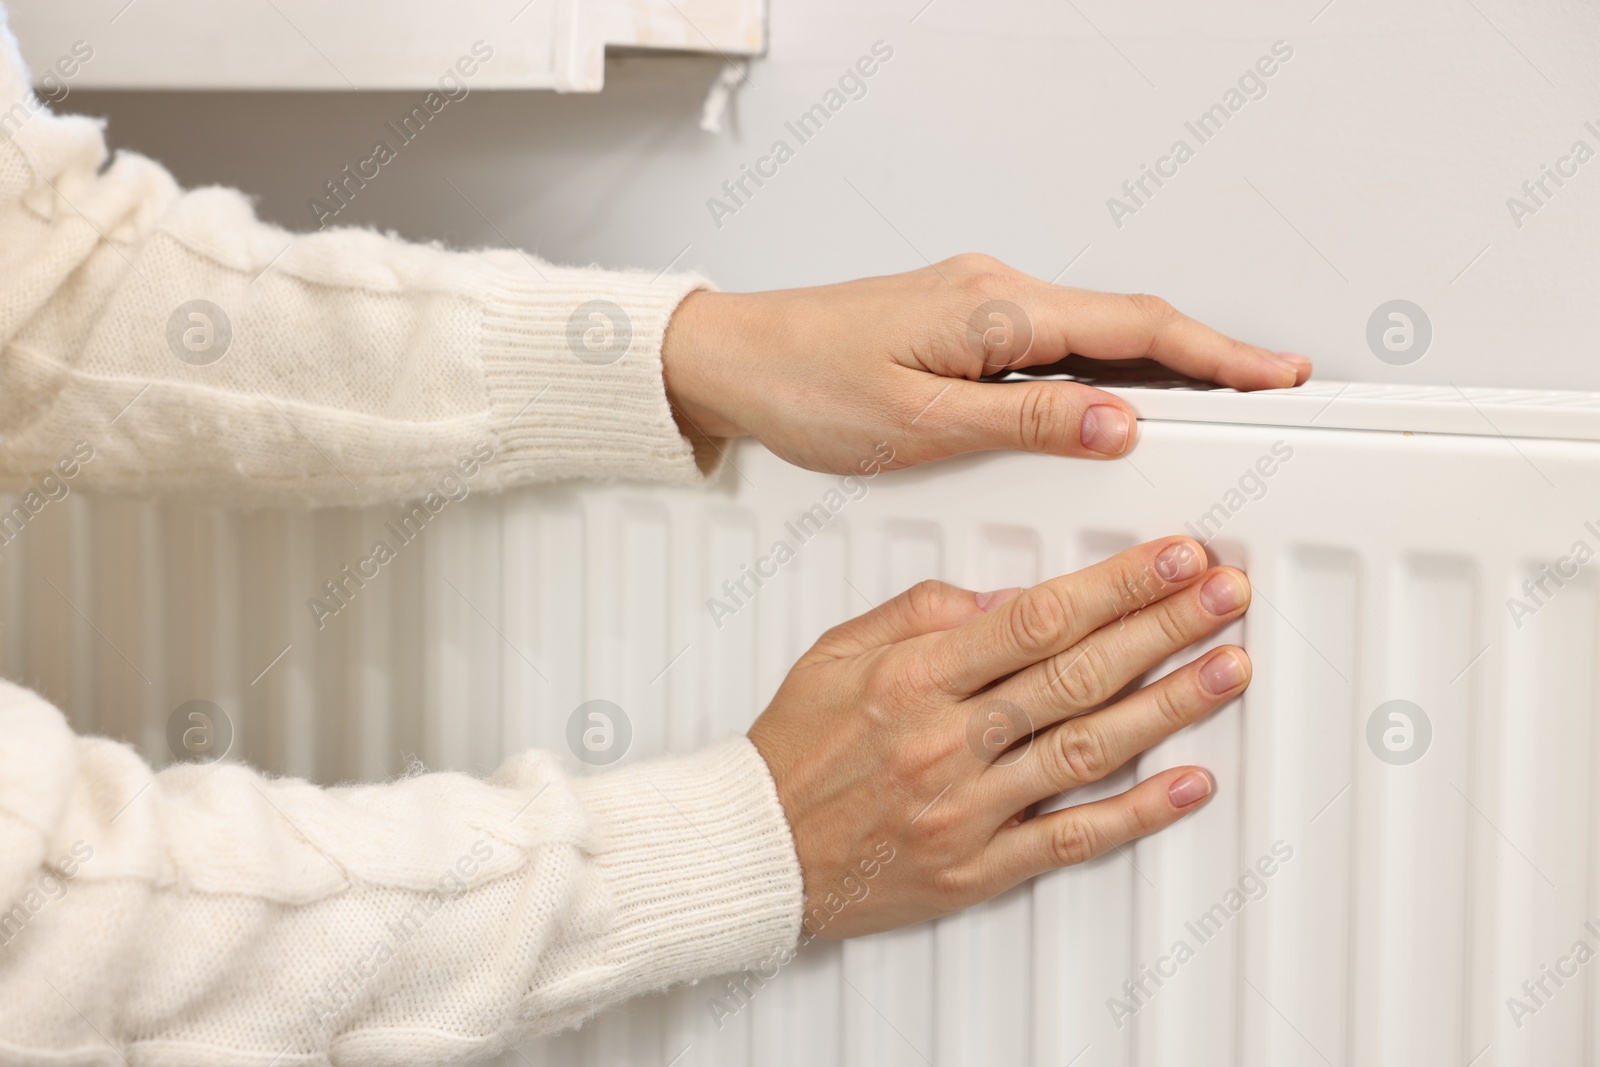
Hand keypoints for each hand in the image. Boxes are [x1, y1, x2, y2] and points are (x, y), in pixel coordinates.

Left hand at [661, 254, 1310, 473]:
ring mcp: (979, 306)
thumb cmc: (802, 384)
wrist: (733, 357)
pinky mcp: (961, 326)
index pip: (1132, 329)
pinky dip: (1105, 369)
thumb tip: (1119, 423)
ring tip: (1216, 401)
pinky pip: (1055, 344)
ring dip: (1159, 363)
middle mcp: (994, 294)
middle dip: (1207, 355)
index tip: (1275, 376)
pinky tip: (1120, 399)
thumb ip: (1022, 423)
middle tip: (1270, 390)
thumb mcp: (916, 421)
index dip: (1215, 354)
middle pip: (1127, 322)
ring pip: (1094, 332)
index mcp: (993, 309)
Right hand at [747, 537, 1250, 937]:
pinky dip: (1137, 813)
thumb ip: (919, 614)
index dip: (1116, 586)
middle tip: (1223, 595)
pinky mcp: (978, 867)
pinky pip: (1070, 838)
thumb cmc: (794, 750)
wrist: (758, 850)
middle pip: (1077, 674)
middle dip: (1162, 627)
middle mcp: (946, 742)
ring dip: (1170, 706)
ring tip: (1229, 668)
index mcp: (912, 680)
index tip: (1170, 559)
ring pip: (1088, 749)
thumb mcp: (836, 652)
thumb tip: (1001, 598)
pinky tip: (1188, 783)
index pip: (1036, 619)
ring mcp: (967, 809)